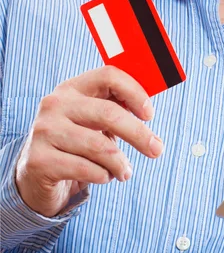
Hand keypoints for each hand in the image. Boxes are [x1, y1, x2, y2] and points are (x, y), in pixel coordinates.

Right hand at [15, 65, 159, 217]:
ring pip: (100, 146)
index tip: (149, 114)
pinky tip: (104, 176)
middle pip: (109, 113)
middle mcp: (55, 104)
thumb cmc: (77, 142)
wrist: (36, 175)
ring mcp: (44, 132)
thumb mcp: (95, 121)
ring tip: (125, 172)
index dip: (135, 92)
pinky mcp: (39, 160)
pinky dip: (103, 176)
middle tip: (157, 150)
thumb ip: (117, 109)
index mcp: (72, 88)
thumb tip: (148, 113)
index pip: (109, 76)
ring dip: (120, 163)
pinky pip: (86, 169)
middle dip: (139, 134)